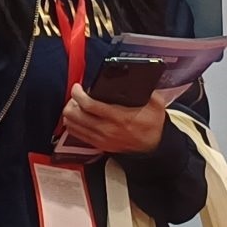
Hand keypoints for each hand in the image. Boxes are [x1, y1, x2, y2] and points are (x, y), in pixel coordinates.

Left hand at [57, 84, 175, 155]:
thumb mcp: (156, 105)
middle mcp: (106, 129)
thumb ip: (148, 91)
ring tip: (76, 105)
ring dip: (70, 112)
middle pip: (74, 114)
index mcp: (118, 117)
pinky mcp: (98, 144)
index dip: (78, 93)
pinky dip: (72, 124)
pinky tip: (77, 117)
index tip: (78, 87)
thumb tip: (138, 78)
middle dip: (71, 101)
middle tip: (76, 95)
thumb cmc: (153, 124)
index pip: (88, 105)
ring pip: (71, 124)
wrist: (154, 147)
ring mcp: (100, 138)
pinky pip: (76, 134)